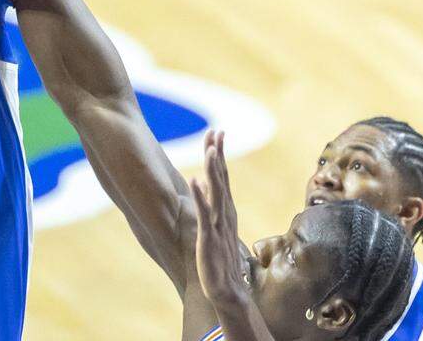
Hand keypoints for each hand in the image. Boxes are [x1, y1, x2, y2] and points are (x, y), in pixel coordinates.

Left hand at [191, 131, 250, 306]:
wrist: (228, 292)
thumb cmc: (220, 261)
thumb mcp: (214, 228)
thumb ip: (210, 205)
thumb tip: (204, 183)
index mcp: (225, 210)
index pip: (223, 176)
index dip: (220, 155)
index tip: (218, 133)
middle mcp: (224, 214)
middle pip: (222, 178)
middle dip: (218, 154)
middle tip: (216, 130)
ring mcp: (217, 225)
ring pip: (217, 192)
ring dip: (213, 170)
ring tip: (210, 149)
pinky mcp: (208, 238)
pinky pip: (204, 214)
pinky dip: (200, 196)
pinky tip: (194, 180)